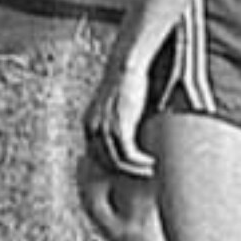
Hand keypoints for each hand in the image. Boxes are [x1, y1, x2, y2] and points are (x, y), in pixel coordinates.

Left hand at [82, 45, 154, 177]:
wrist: (125, 66)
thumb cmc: (124, 81)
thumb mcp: (116, 105)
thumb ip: (119, 121)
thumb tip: (132, 134)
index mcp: (88, 124)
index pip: (96, 156)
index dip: (113, 165)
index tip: (129, 169)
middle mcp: (92, 129)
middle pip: (105, 163)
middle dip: (123, 172)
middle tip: (140, 175)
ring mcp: (104, 129)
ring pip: (117, 163)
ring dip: (135, 170)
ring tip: (150, 171)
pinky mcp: (119, 128)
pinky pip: (128, 155)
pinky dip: (140, 163)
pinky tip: (152, 163)